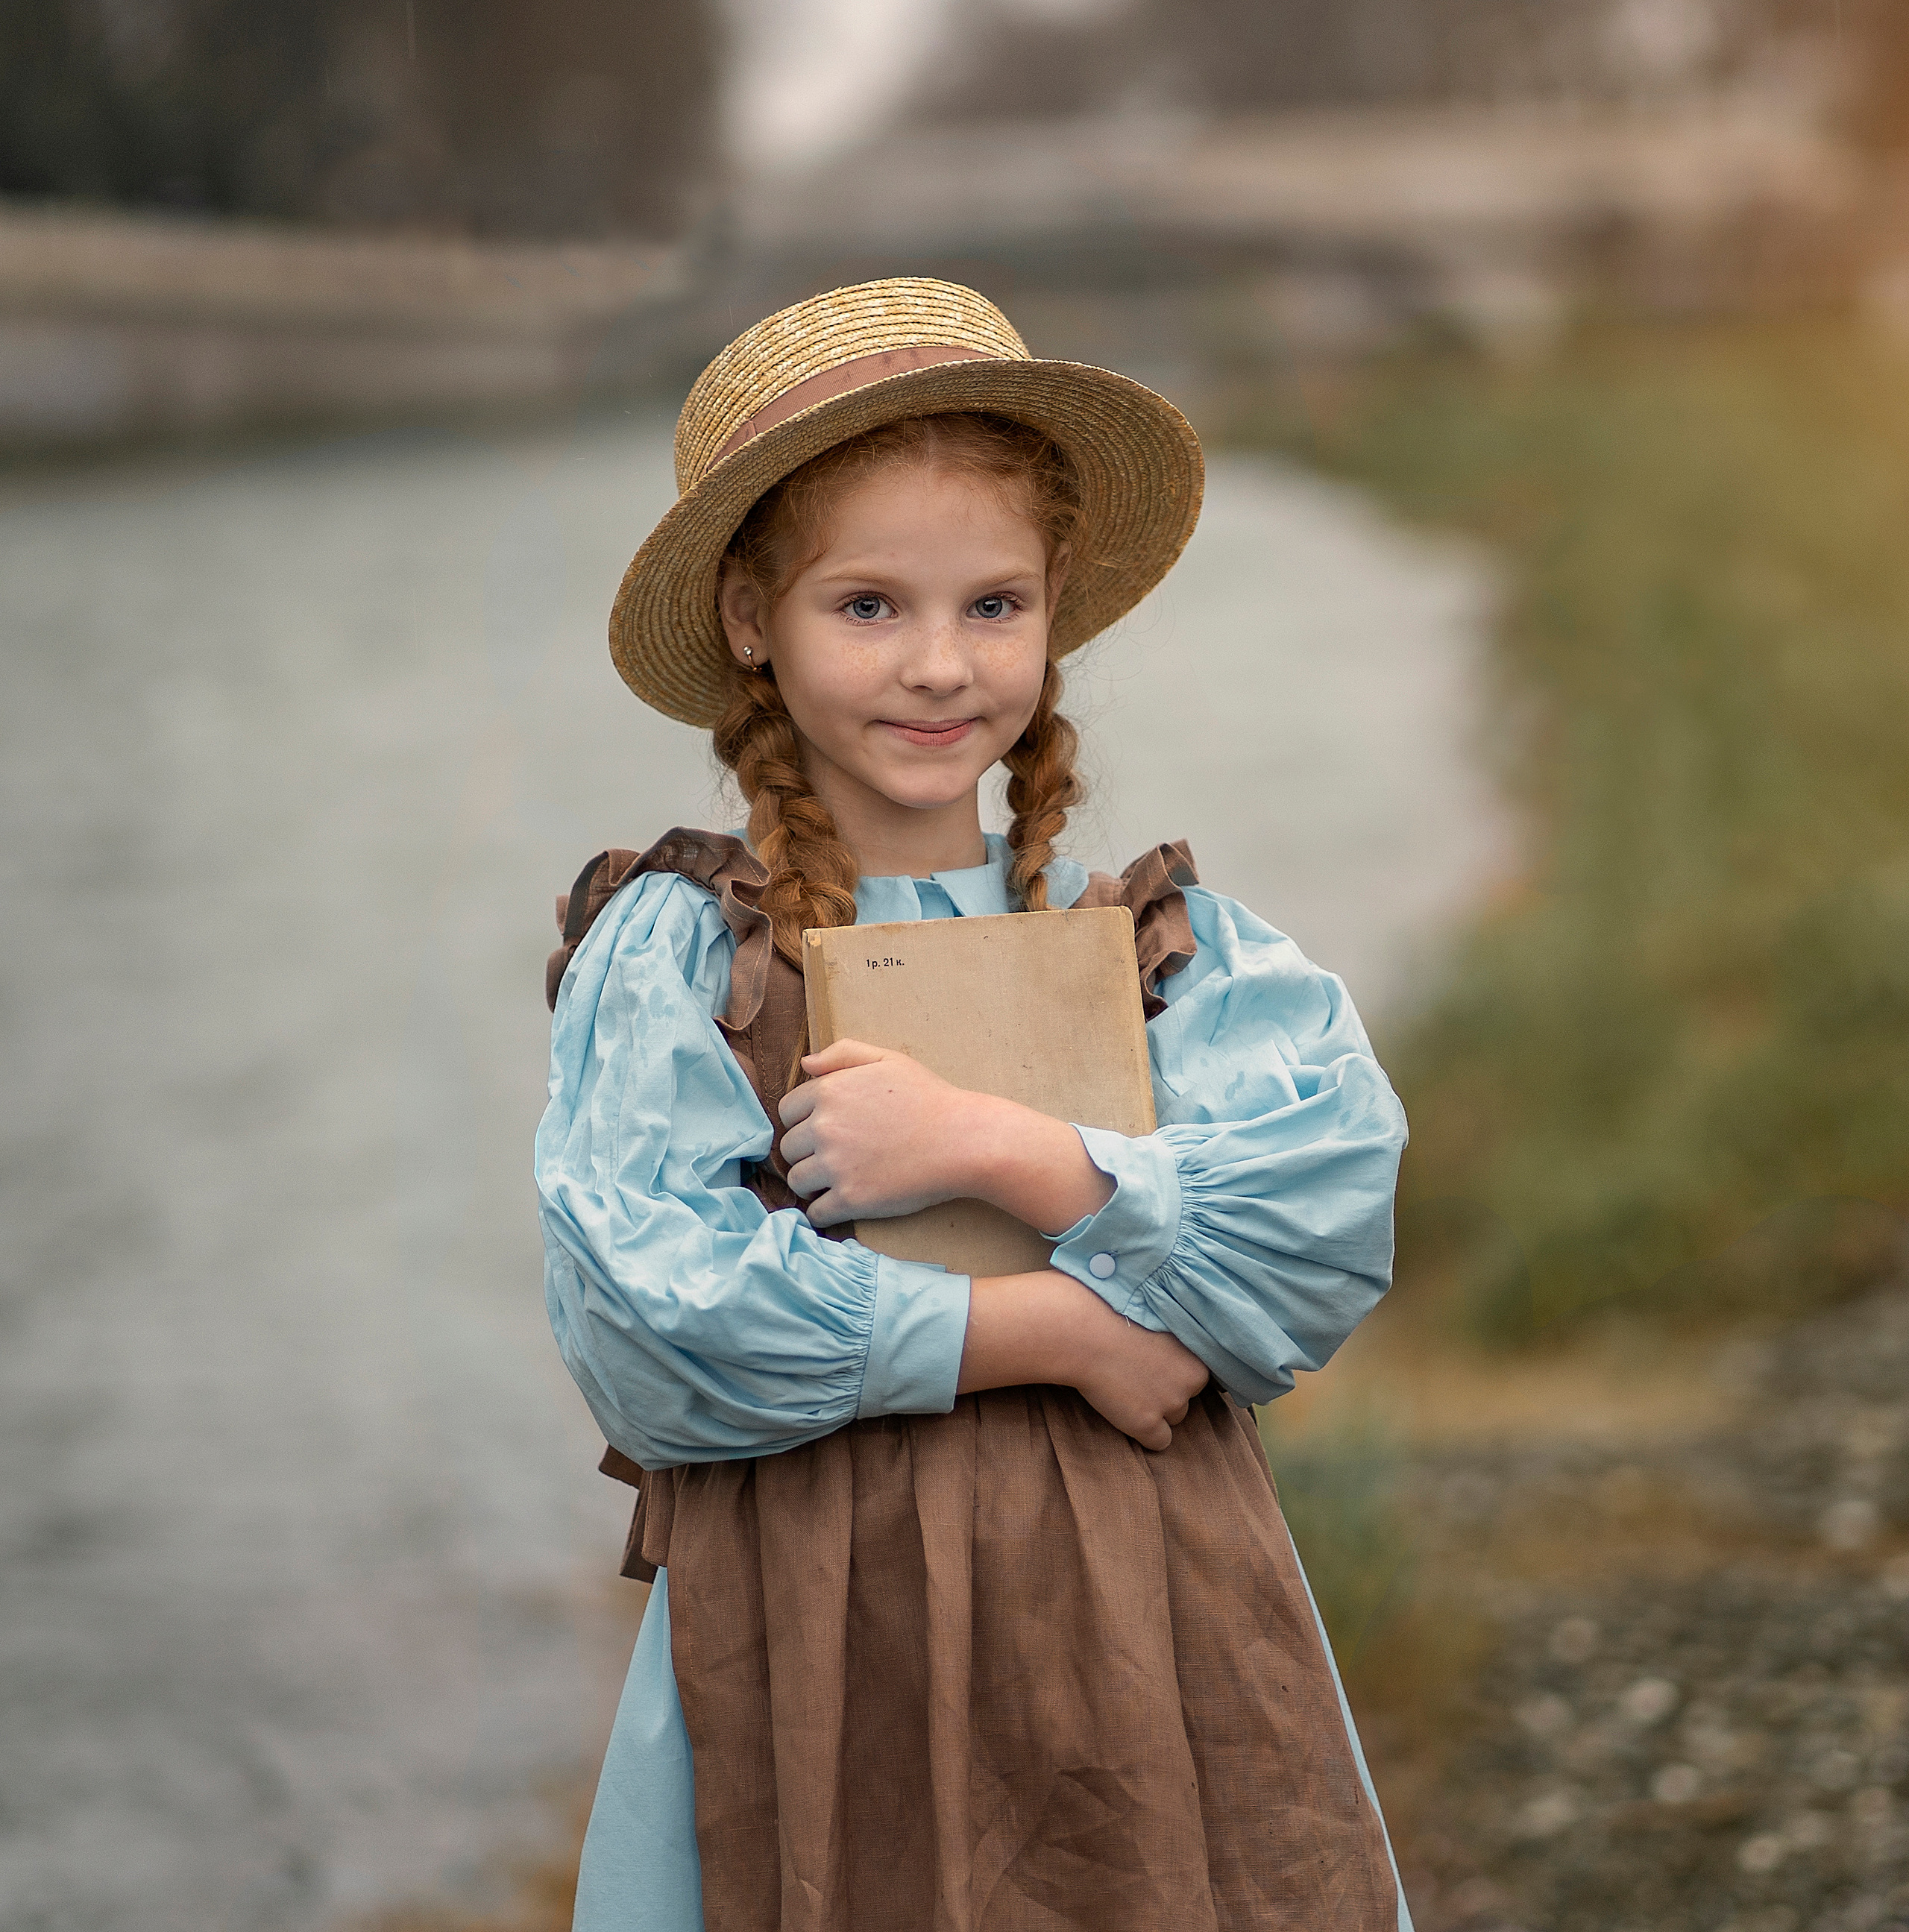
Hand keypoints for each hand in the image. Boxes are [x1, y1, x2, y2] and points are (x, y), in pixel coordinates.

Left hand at [779, 1039, 1116, 1233]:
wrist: (963, 1140)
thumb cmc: (929, 1098)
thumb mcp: (888, 1060)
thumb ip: (843, 1054)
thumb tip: (805, 1063)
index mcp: (829, 1091)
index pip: (787, 1111)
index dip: (804, 1120)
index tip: (825, 1129)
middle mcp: (824, 1127)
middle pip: (789, 1147)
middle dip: (806, 1152)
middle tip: (834, 1156)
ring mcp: (836, 1165)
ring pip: (797, 1180)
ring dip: (812, 1182)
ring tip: (837, 1180)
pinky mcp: (851, 1199)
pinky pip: (815, 1212)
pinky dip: (824, 1211)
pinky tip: (842, 1204)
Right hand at [1065, 1298, 1210, 1451]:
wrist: (1086, 1334)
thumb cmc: (1116, 1317)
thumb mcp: (1158, 1321)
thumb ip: (1175, 1341)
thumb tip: (1173, 1354)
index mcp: (1196, 1355)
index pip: (1195, 1377)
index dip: (1172, 1372)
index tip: (1151, 1364)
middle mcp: (1190, 1381)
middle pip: (1184, 1398)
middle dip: (1165, 1392)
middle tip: (1137, 1376)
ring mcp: (1170, 1404)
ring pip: (1173, 1418)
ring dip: (1155, 1411)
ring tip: (1127, 1390)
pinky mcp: (1147, 1424)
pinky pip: (1160, 1442)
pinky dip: (1145, 1432)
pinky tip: (1127, 1413)